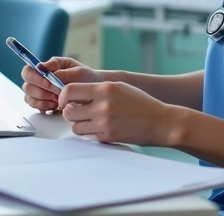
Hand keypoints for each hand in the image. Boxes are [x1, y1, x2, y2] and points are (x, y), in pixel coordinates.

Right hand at [21, 57, 101, 111]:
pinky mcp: (44, 104)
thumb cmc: (86, 78)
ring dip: (42, 100)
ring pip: (29, 97)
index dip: (35, 78)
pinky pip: (35, 106)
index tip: (48, 84)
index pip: (28, 71)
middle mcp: (41, 80)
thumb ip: (60, 68)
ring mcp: (41, 92)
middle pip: (27, 85)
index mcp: (47, 68)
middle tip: (56, 95)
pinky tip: (55, 106)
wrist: (95, 92)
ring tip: (57, 101)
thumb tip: (42, 68)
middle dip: (40, 92)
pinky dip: (44, 107)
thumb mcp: (77, 70)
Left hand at [59, 81, 178, 145]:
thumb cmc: (141, 103)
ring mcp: (104, 122)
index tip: (65, 100)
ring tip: (91, 121)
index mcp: (104, 88)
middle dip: (69, 112)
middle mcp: (102, 105)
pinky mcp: (108, 137)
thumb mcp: (119, 87)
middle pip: (68, 111)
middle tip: (78, 112)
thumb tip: (74, 93)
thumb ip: (97, 89)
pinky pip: (88, 136)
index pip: (69, 90)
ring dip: (79, 124)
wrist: (160, 122)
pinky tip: (102, 128)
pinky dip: (91, 133)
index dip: (63, 96)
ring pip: (75, 127)